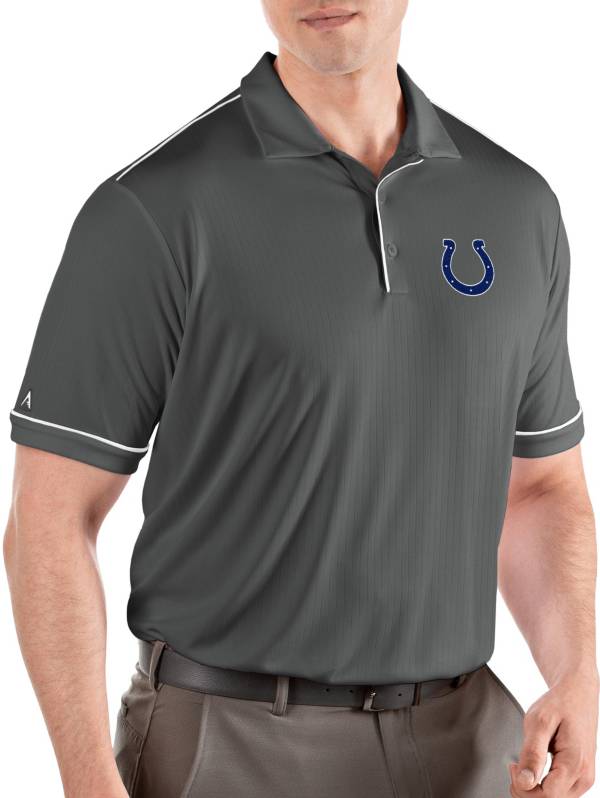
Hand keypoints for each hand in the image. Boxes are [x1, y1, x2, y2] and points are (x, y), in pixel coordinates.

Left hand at [509, 671, 598, 796]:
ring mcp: (583, 779)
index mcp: (575, 763)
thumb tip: (525, 782)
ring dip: (533, 791)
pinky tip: (533, 770)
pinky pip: (559, 793)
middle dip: (526, 791)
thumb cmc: (559, 704)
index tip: (513, 766)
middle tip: (514, 766)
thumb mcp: (539, 722)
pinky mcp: (579, 777)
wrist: (578, 694)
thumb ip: (531, 753)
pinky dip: (542, 787)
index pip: (548, 796)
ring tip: (522, 766)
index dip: (525, 787)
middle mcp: (583, 777)